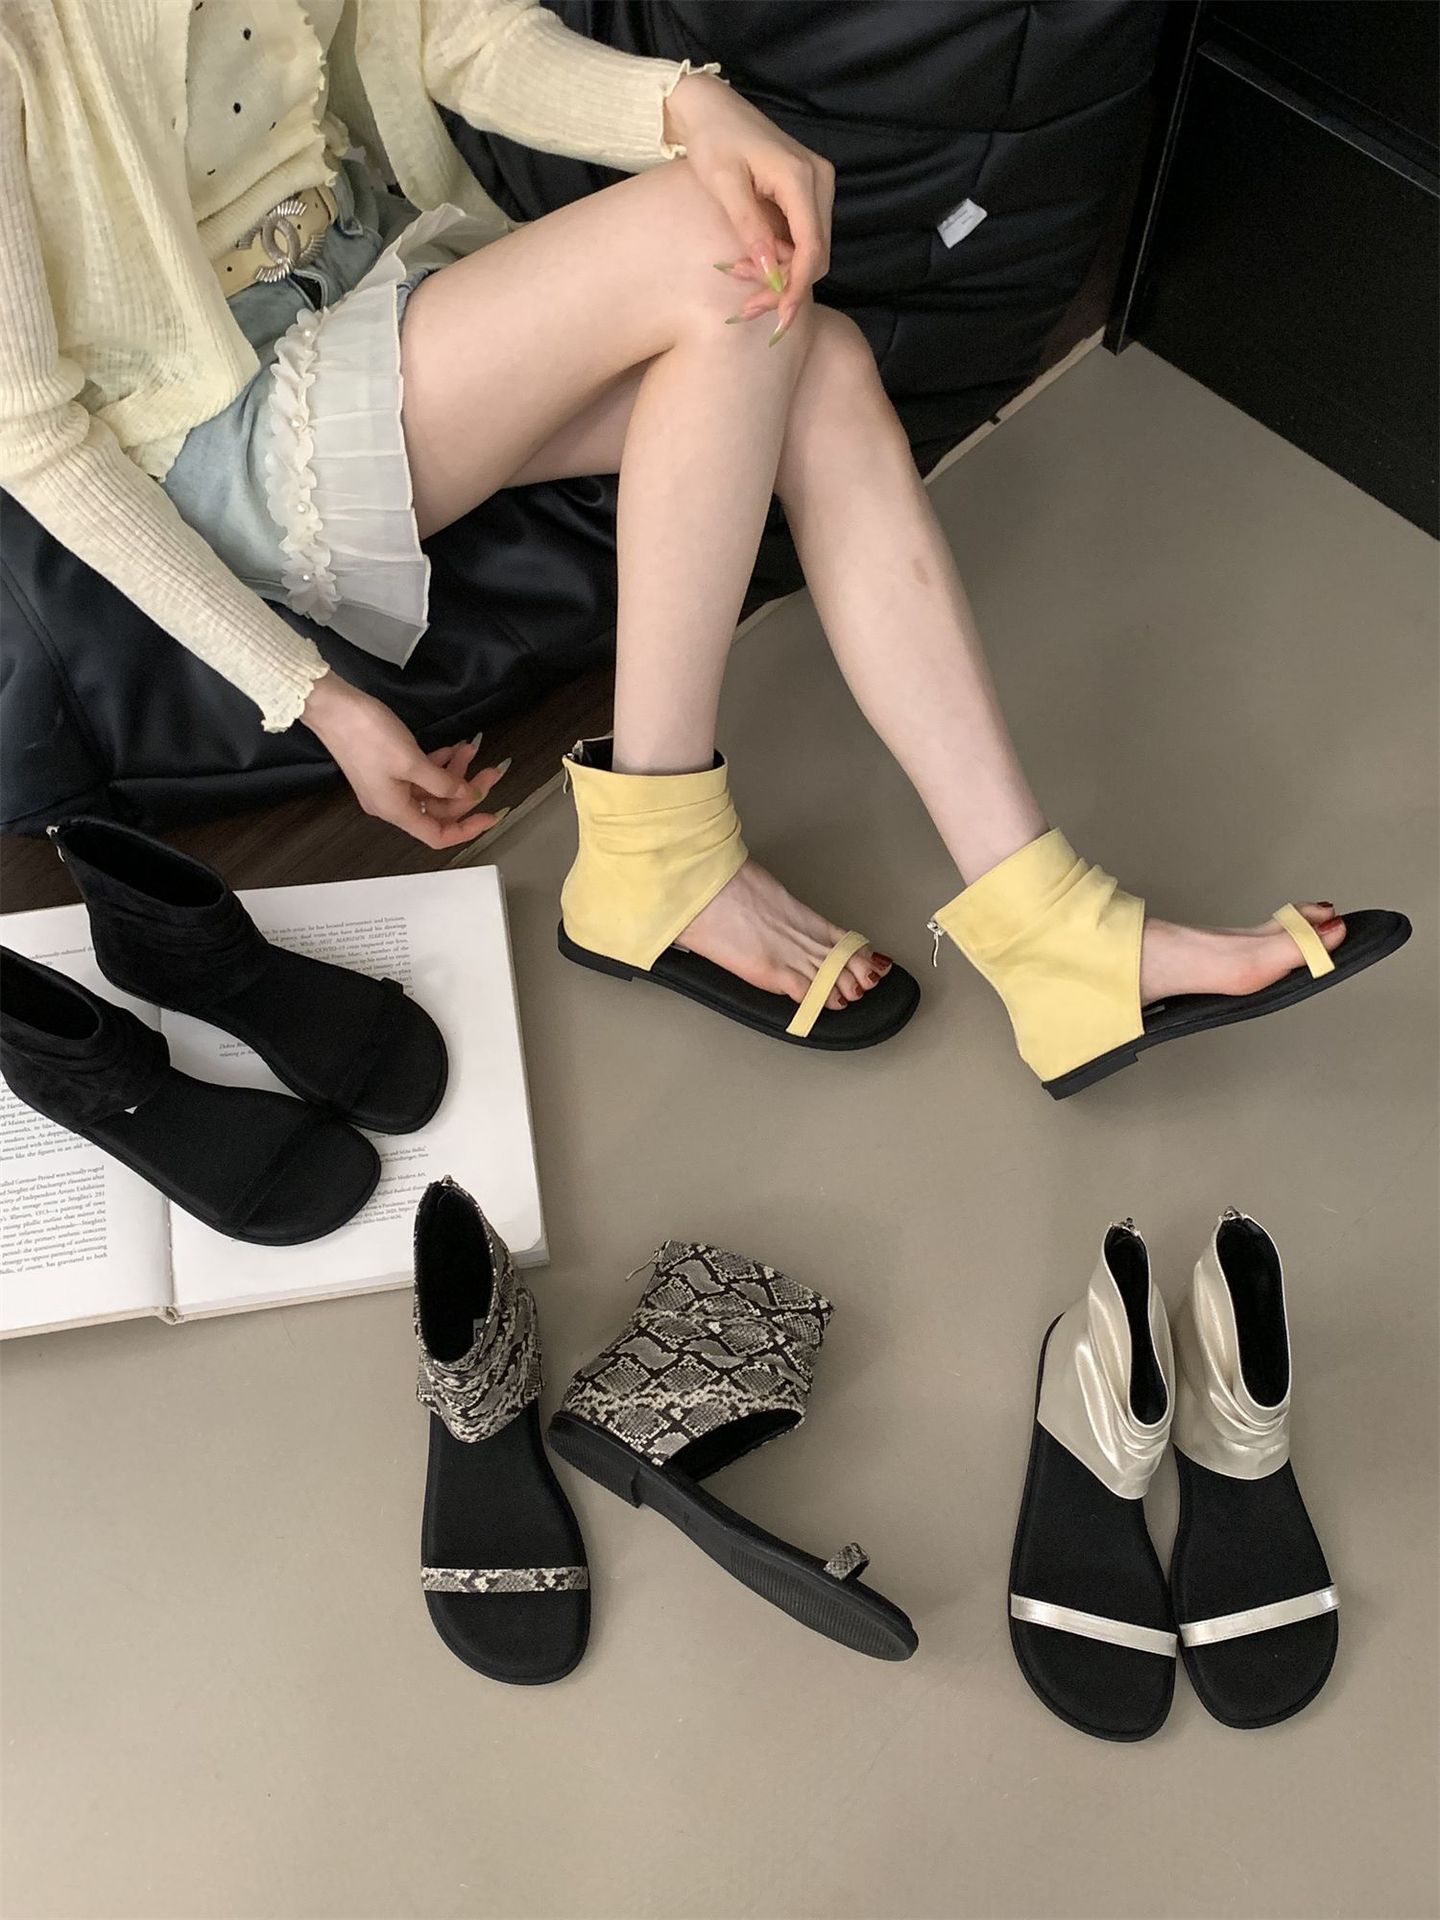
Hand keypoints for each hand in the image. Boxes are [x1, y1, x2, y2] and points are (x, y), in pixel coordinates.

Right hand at [300, 673, 507, 849]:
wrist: (332, 708)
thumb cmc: (367, 735)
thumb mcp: (412, 761)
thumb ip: (443, 782)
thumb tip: (468, 795)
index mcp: (395, 811)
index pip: (438, 835)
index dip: (467, 829)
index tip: (491, 815)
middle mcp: (391, 804)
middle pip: (439, 810)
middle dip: (467, 791)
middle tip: (490, 770)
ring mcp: (388, 785)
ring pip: (432, 790)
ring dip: (454, 773)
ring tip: (471, 748)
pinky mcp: (387, 768)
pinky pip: (420, 775)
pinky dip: (438, 763)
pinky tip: (452, 748)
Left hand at [663, 70, 833, 341]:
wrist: (711, 107)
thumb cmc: (712, 138)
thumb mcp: (724, 183)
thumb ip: (749, 226)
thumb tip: (769, 270)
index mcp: (800, 177)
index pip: (812, 246)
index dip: (797, 287)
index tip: (780, 317)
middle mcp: (819, 180)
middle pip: (816, 254)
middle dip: (786, 286)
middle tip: (746, 306)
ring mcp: (817, 185)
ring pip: (811, 250)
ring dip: (781, 274)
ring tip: (738, 276)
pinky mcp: (807, 192)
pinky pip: (802, 237)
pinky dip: (779, 257)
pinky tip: (750, 261)